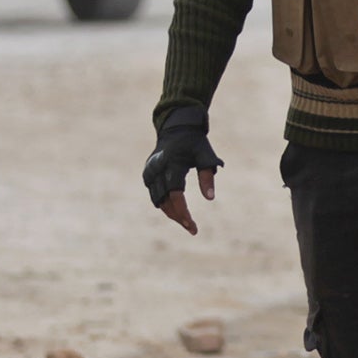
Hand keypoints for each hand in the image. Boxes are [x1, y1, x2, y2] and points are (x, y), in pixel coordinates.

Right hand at [144, 106, 223, 235]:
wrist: (176, 129)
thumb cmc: (195, 143)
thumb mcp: (206, 155)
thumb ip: (207, 176)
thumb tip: (210, 199)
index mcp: (172, 163)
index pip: (175, 194)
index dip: (183, 212)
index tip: (192, 225)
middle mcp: (157, 169)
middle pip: (165, 201)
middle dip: (178, 217)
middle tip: (192, 228)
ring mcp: (150, 172)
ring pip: (158, 201)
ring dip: (171, 213)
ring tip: (187, 222)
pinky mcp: (147, 175)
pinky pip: (155, 195)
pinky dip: (165, 205)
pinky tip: (177, 212)